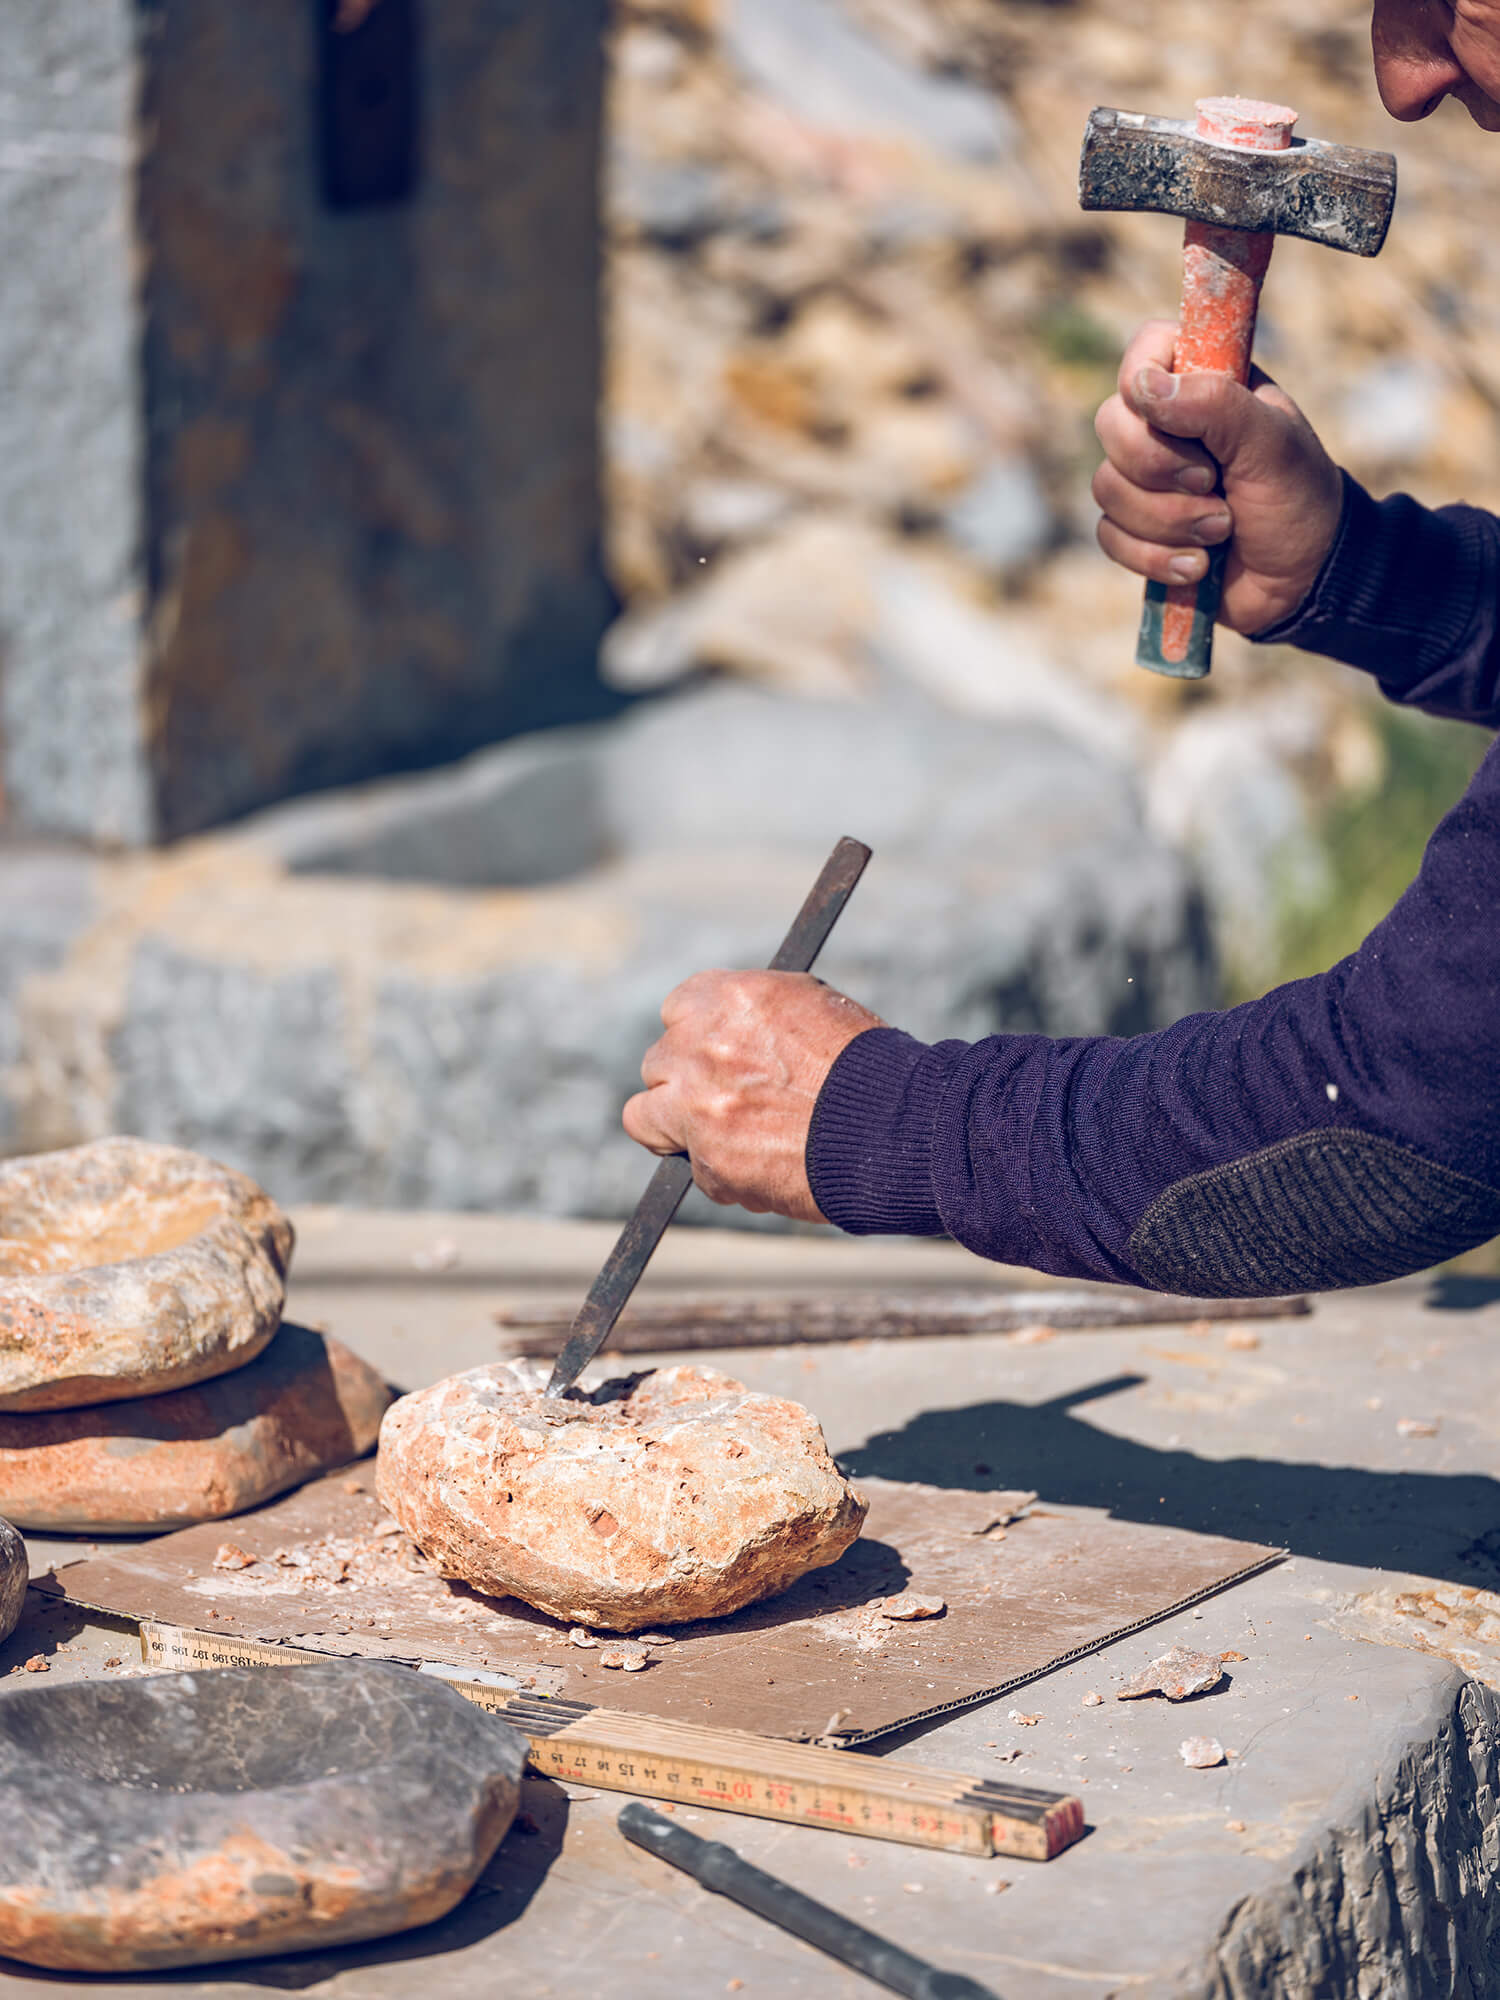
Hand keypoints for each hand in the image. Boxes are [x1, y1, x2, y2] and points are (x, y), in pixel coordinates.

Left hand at [622, 971, 883, 1221]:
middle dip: (684, 1082)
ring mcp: (698, 1106)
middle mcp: (701, 1046)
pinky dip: (724, 1173)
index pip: (677, 1010)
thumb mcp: (812, 1006)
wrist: (896, 1126)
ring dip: (675, 1127)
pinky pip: (695, 1169)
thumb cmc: (866, 1065)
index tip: (708, 1054)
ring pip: (645, 1117)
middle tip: (720, 1100)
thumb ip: (753, 1016)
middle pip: (657, 1064)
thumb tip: (722, 1031)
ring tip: (724, 1137)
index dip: (694, 1036)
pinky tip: (770, 1166)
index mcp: (727, 998)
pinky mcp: (709, 1162)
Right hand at [1093, 319, 1343, 634]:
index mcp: (1204, 385)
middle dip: (1160, 468)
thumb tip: (1142, 386)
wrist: (1305, 581)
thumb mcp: (1271, 444)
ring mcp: (1147, 481)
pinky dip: (1154, 557)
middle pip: (1111, 424)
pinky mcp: (1137, 532)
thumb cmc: (1298, 499)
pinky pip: (1110, 536)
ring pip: (1107, 488)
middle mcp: (1167, 427)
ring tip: (1221, 531)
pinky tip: (1197, 565)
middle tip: (1213, 483)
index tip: (1178, 415)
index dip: (1144, 380)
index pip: (1146, 350)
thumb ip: (1215, 404)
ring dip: (1168, 521)